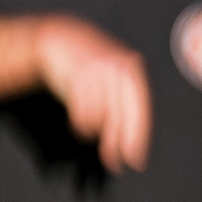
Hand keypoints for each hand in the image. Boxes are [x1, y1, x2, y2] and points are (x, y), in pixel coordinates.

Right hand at [32, 15, 150, 171]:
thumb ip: (125, 102)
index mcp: (132, 71)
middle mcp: (117, 69)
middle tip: (114, 163)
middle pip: (121, 115)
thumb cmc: (92, 64)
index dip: (138, 138)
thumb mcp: (114, 76)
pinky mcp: (77, 74)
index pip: (139, 110)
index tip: (135, 160)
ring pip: (100, 115)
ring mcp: (97, 70)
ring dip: (95, 132)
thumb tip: (130, 140)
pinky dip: (82, 124)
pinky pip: (82, 109)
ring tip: (90, 134)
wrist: (62, 38)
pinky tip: (82, 127)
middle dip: (117, 142)